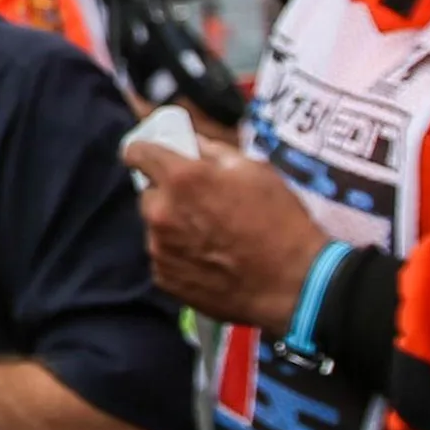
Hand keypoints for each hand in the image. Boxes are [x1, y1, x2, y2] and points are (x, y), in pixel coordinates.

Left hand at [123, 139, 330, 332]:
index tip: (150, 155)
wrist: (293, 283)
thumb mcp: (256, 171)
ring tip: (212, 236)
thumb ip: (215, 153)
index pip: (136, 152)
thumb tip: (193, 145)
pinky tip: (210, 260)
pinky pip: (164, 256)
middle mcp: (161, 213)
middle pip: (148, 193)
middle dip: (168, 194)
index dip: (144, 151)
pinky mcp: (164, 278)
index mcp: (182, 179)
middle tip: (200, 203)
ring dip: (173, 225)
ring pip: (156, 226)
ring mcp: (160, 249)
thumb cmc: (280, 222)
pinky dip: (179, 254)